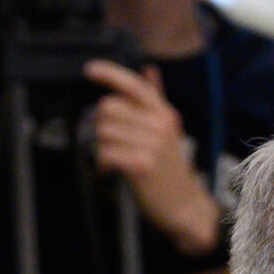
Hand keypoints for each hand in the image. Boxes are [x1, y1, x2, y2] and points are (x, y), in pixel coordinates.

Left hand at [83, 59, 221, 256]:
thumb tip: (149, 69)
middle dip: (102, 125)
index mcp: (164, 113)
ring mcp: (152, 144)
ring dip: (101, 146)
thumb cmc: (169, 167)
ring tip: (115, 157)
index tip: (89, 70)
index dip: (109, 74)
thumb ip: (156, 98)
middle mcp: (160, 124)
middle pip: (108, 108)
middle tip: (112, 141)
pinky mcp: (142, 165)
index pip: (134, 85)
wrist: (183, 204)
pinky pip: (105, 153)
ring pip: (103, 131)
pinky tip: (112, 169)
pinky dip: (103, 162)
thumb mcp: (167, 129)